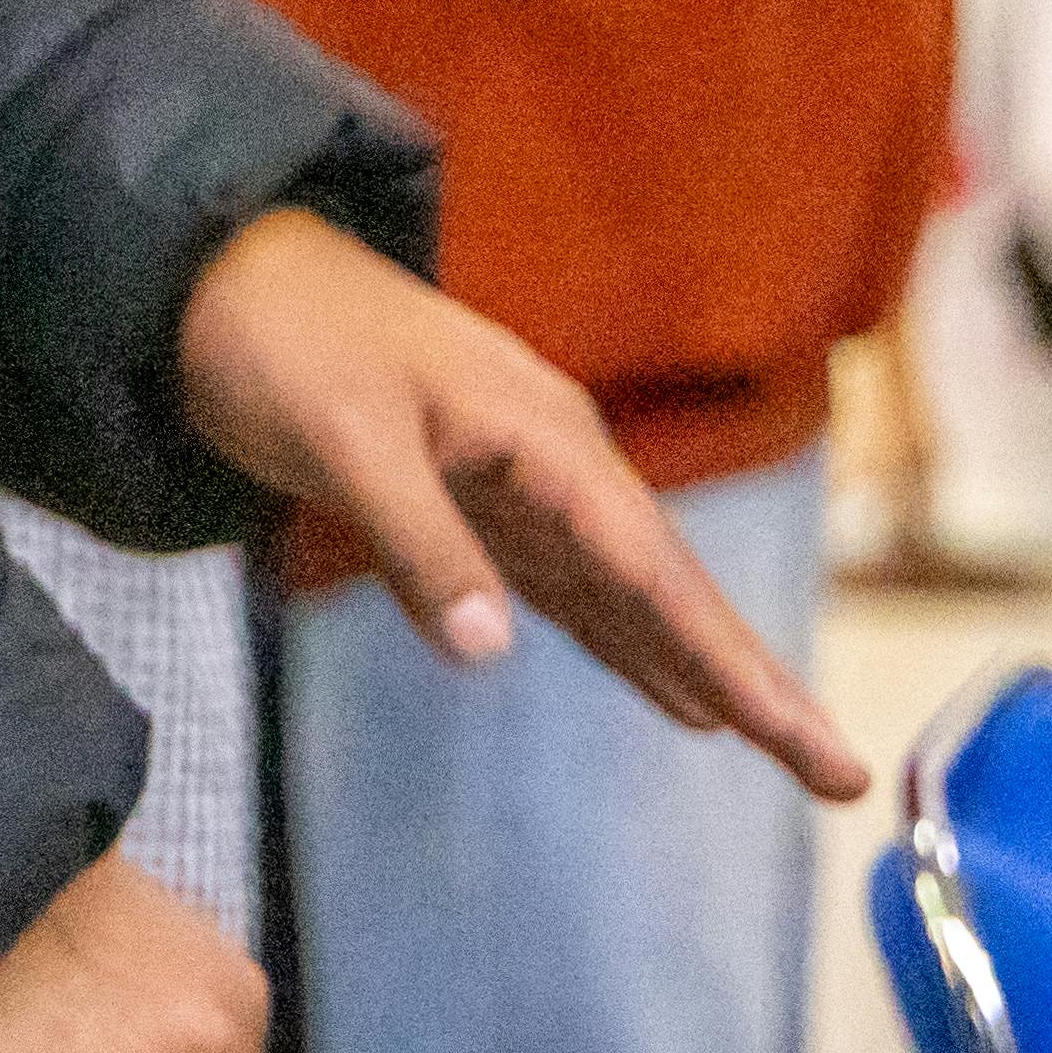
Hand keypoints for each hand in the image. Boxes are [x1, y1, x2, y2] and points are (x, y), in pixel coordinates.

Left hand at [174, 206, 861, 792]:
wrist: (213, 275)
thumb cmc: (279, 340)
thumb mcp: (343, 439)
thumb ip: (419, 543)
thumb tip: (491, 651)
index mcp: (545, 437)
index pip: (658, 575)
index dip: (735, 665)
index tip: (806, 742)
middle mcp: (553, 462)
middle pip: (671, 592)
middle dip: (752, 684)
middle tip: (838, 777)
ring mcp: (517, 485)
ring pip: (628, 600)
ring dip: (699, 672)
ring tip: (780, 748)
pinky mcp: (470, 506)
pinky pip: (568, 592)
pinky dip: (623, 646)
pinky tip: (672, 697)